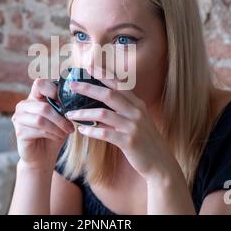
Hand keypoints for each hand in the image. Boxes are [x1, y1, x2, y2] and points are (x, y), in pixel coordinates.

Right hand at [12, 78, 74, 170]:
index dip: (52, 88)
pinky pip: (39, 130)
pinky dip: (52, 134)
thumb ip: (63, 107)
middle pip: (43, 106)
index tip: (63, 100)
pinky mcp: (19, 132)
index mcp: (33, 98)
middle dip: (60, 118)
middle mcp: (23, 106)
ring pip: (41, 119)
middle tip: (71, 127)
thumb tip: (75, 100)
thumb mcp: (61, 118)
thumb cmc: (53, 134)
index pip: (39, 83)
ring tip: (66, 132)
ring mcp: (18, 118)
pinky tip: (57, 137)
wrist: (42, 157)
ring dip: (57, 127)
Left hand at [64, 75, 178, 181]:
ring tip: (70, 114)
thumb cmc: (145, 142)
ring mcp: (133, 126)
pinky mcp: (129, 141)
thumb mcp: (135, 122)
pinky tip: (81, 130)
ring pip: (103, 114)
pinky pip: (105, 133)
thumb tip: (96, 109)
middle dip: (88, 88)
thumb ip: (119, 113)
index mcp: (137, 104)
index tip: (88, 67)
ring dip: (84, 113)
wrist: (160, 163)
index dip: (103, 75)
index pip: (118, 84)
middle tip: (72, 85)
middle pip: (109, 94)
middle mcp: (136, 111)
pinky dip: (91, 131)